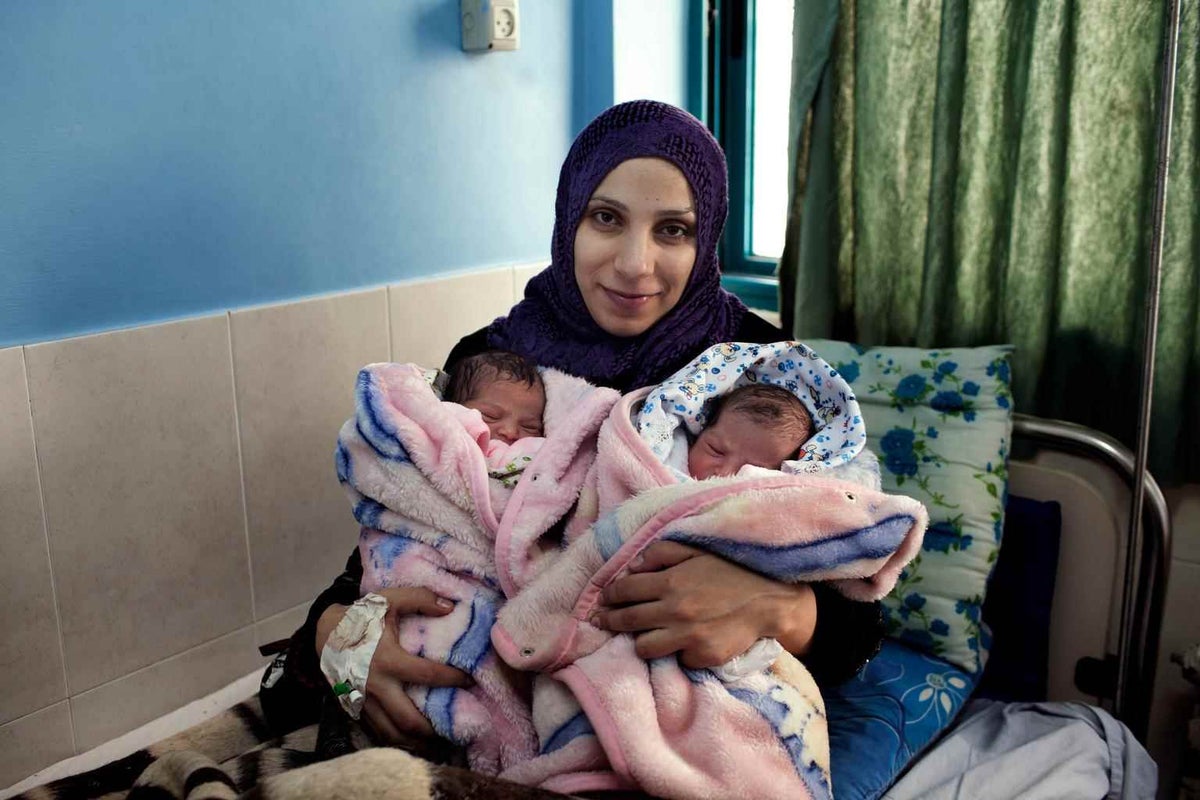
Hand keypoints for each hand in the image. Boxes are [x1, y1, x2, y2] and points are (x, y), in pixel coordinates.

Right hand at [315, 588, 472, 742]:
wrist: (324, 633)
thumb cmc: (361, 616)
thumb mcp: (389, 599)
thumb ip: (420, 598)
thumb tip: (450, 607)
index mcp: (387, 659)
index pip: (428, 675)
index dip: (452, 679)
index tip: (470, 680)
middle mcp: (376, 685)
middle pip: (408, 719)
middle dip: (434, 727)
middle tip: (455, 724)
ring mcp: (364, 701)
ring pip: (392, 733)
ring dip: (416, 741)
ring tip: (437, 738)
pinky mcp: (356, 709)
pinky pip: (378, 732)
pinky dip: (397, 739)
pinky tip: (413, 738)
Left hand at [591, 541, 816, 668]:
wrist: (770, 600)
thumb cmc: (732, 571)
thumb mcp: (697, 551)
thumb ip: (662, 553)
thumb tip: (632, 565)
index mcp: (671, 582)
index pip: (624, 591)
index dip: (609, 596)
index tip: (603, 599)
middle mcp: (675, 612)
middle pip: (627, 621)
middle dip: (609, 620)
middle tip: (600, 621)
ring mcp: (688, 638)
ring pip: (643, 647)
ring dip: (640, 640)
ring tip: (641, 634)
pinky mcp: (703, 657)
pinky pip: (676, 659)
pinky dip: (677, 651)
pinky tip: (682, 642)